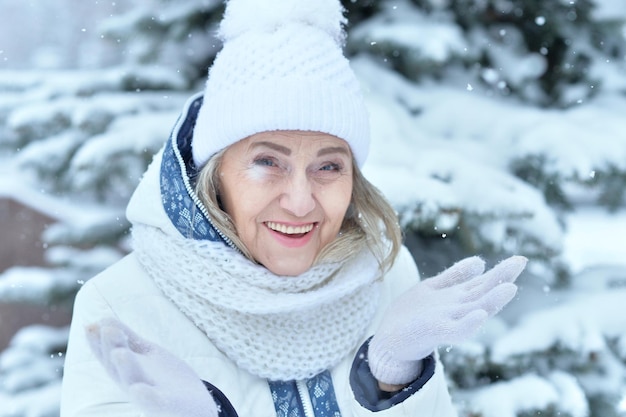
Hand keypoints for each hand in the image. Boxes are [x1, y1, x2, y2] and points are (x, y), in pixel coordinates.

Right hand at [86, 318, 218, 416]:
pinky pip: (155, 401)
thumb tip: (103, 319)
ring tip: (119, 352)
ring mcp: (149, 394)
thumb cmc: (165, 378)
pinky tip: (139, 389)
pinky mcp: (166, 404)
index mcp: (126, 370)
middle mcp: (133, 383)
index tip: (90, 326)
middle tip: (104, 329)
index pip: (108, 355)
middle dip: (111, 347)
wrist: (193, 405)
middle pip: (118, 366)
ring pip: (133, 381)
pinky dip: (147, 396)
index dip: (98, 342)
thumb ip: (127, 339)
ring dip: (125, 366)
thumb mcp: (145, 354)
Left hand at [368, 255, 526, 385]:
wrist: (388, 342)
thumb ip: (455, 276)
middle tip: (520, 263)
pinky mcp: (435, 332)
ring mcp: (448, 321)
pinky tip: (479, 314)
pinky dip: (468, 324)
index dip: (500, 272)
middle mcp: (457, 309)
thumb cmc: (411, 316)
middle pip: (482, 292)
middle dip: (501, 278)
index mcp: (457, 298)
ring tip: (510, 287)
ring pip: (474, 309)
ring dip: (492, 300)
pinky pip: (455, 330)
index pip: (483, 282)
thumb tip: (480, 261)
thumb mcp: (433, 288)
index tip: (520, 259)